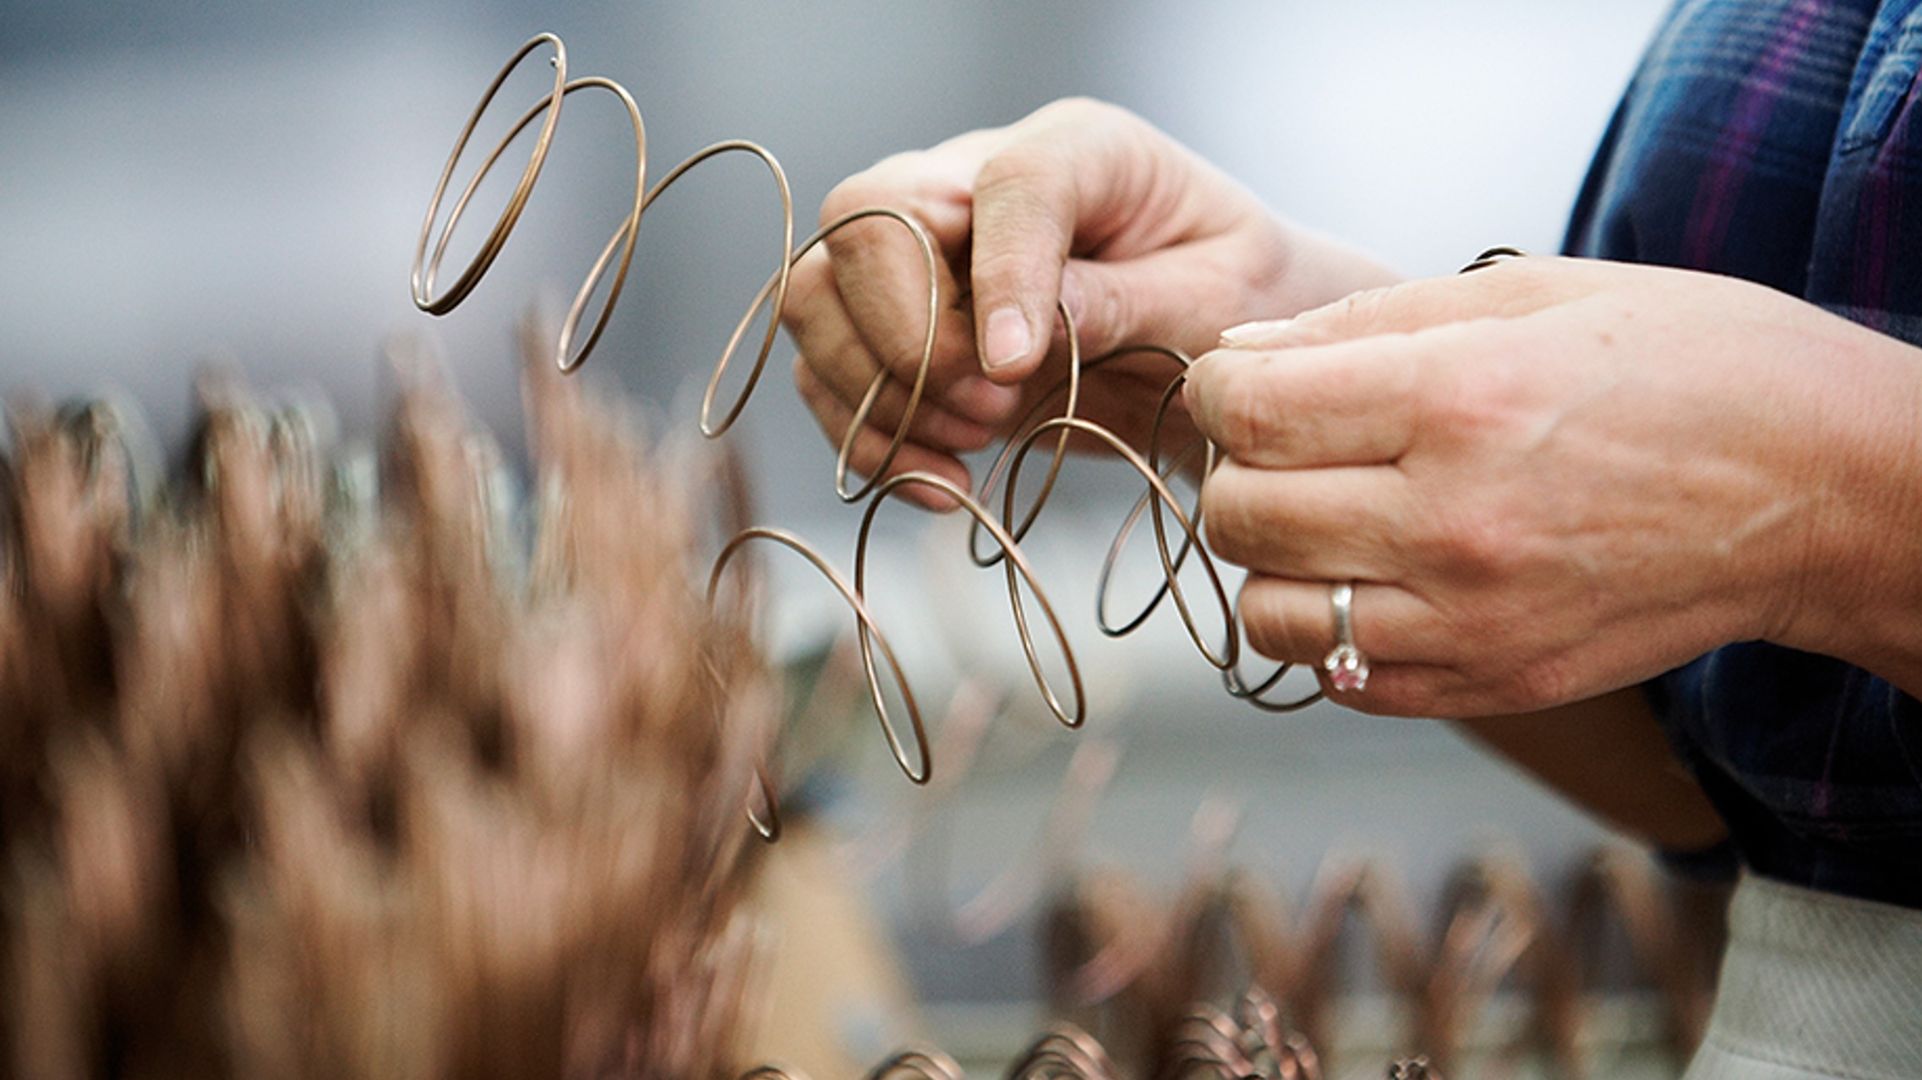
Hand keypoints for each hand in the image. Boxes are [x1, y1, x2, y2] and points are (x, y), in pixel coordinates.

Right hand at [783, 98, 1395, 507]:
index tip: (1019, 368)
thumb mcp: (1218, 297)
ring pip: (817, 297)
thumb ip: (1126, 301)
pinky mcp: (896, 332)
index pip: (1005, 183)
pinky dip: (870, 442)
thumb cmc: (1235, 299)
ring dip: (874, 391)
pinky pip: (828, 376)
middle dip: (909, 334)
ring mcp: (920, 256)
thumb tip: (1022, 332)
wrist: (1216, 344)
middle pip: (863, 221)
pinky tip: (943, 486)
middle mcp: (971, 184)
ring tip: (967, 449)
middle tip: (991, 411)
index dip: (1001, 274)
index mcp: (1075, 149)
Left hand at [1187, 256, 1921, 715]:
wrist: (1825, 489)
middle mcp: (1455, 524)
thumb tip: (1240, 352)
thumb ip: (1367, 321)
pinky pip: (1342, 680)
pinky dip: (1333, 632)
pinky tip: (1379, 580)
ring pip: (1271, 615)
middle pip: (1240, 515)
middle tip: (1289, 446)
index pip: (1247, 411)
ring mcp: (1474, 621)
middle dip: (1239, 469)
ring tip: (1331, 520)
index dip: (1220, 387)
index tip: (1248, 381)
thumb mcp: (1534, 293)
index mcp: (1460, 402)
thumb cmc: (1690, 365)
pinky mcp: (1497, 685)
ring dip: (1273, 562)